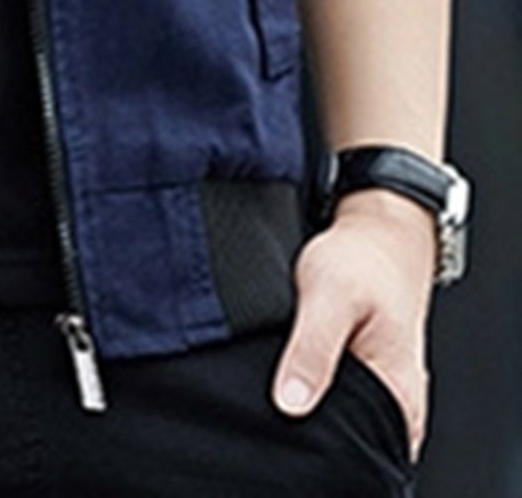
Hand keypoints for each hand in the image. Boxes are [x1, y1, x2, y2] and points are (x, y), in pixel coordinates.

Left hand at [270, 187, 436, 462]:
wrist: (377, 234)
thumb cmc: (361, 260)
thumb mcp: (331, 296)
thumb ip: (313, 350)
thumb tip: (291, 402)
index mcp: (398, 399)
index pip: (352, 444)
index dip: (313, 429)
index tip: (285, 397)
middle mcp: (393, 406)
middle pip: (338, 433)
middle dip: (305, 415)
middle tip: (282, 372)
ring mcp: (377, 393)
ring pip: (329, 412)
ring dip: (304, 395)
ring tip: (288, 361)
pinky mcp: (359, 379)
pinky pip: (324, 394)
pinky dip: (305, 382)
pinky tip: (291, 361)